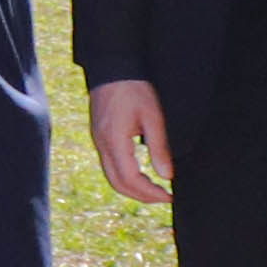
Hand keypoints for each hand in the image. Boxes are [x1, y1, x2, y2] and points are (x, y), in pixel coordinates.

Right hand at [87, 77, 176, 205]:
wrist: (112, 68)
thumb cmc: (134, 89)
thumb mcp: (153, 117)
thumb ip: (159, 148)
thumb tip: (167, 176)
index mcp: (114, 141)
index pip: (130, 179)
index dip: (150, 192)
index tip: (169, 196)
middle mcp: (102, 144)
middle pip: (117, 183)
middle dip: (141, 196)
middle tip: (163, 198)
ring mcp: (98, 141)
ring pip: (111, 176)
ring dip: (132, 188)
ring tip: (154, 189)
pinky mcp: (99, 137)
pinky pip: (109, 165)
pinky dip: (125, 177)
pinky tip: (140, 174)